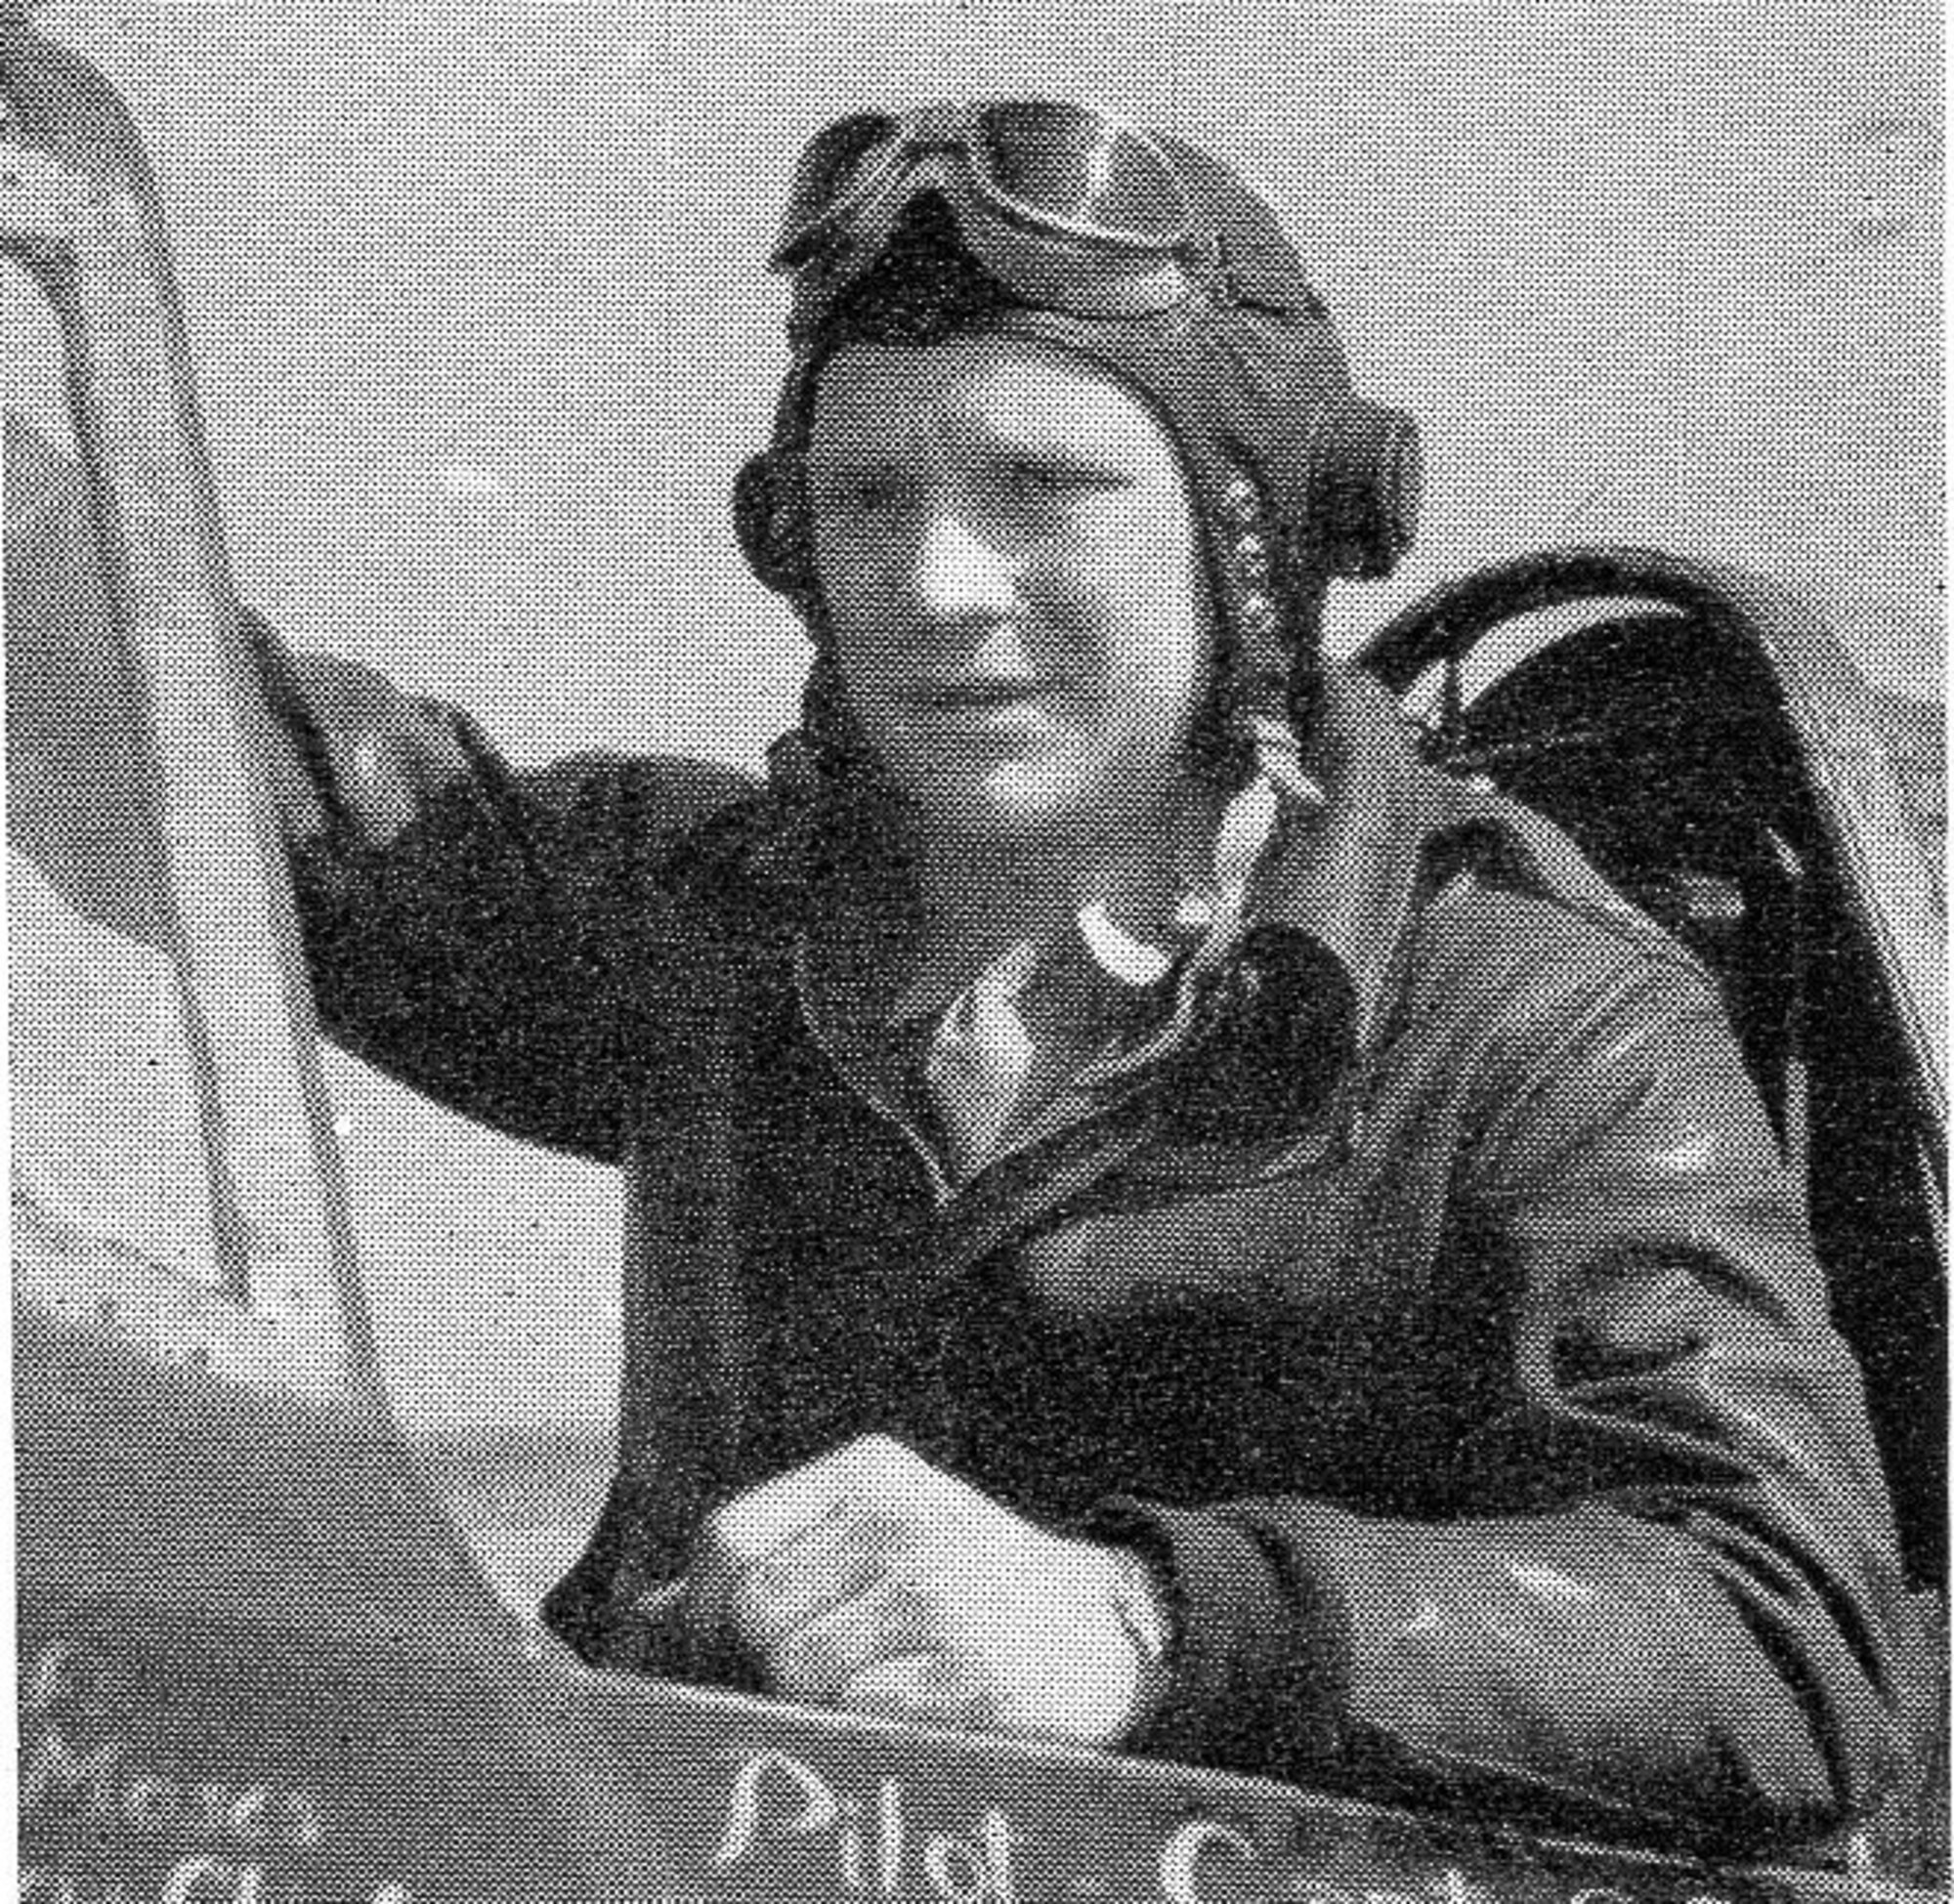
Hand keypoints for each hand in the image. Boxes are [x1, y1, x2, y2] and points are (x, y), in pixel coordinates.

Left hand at [683, 1433, 1168, 1745]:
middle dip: (756, 1665)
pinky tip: (906, 1711)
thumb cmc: (966, 1581)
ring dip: (812, 1703)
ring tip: (864, 1690)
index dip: (702, 1608)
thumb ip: (774, 1561)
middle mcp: (905, 1520)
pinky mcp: (971, 1679)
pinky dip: (863, 1731)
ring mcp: (942, 1596)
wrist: (1104, 1628)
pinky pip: (857, 1720)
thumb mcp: (879, 1535)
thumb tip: (647, 1619)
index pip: (730, 1535)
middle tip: (795, 1682)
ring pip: (797, 1673)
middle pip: (756, 1611)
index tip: (712, 1646)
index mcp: (872, 1471)